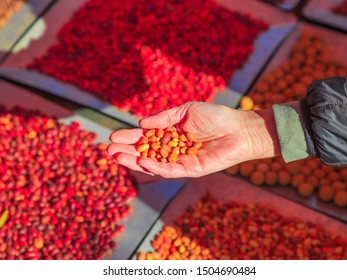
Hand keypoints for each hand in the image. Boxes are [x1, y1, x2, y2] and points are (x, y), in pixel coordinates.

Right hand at [106, 102, 279, 177]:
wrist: (238, 128)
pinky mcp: (190, 170)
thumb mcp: (185, 111)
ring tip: (117, 158)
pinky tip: (142, 162)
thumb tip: (141, 124)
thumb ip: (164, 118)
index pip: (144, 138)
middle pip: (144, 152)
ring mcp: (180, 161)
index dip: (128, 138)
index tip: (112, 137)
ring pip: (153, 163)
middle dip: (126, 152)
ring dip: (134, 161)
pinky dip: (156, 167)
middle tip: (107, 151)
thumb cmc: (214, 116)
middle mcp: (172, 149)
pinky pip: (170, 170)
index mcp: (170, 134)